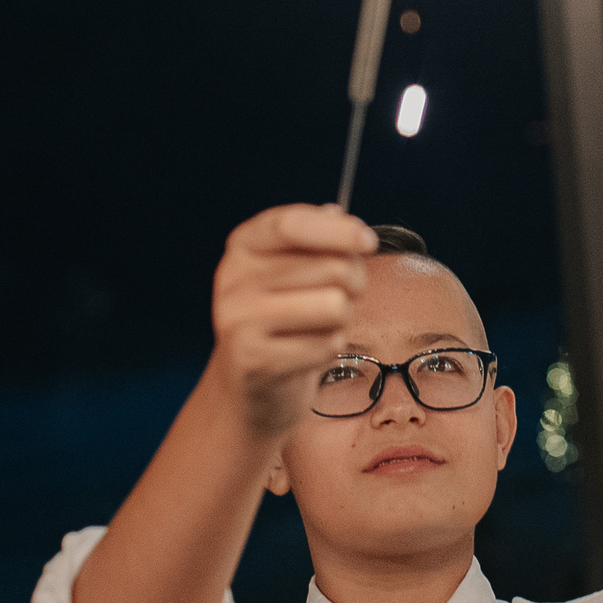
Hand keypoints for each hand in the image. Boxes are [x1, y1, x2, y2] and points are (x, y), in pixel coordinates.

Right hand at [206, 205, 377, 434]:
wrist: (249, 388)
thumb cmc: (283, 322)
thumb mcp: (293, 273)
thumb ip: (316, 242)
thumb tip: (338, 214)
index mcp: (244, 246)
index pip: (291, 224)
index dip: (338, 230)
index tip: (369, 242)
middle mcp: (234, 278)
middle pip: (330, 267)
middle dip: (354, 283)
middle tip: (342, 298)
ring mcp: (238, 319)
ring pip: (335, 305)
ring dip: (342, 320)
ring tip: (320, 326)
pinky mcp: (253, 359)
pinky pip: (326, 344)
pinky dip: (328, 350)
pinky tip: (305, 353)